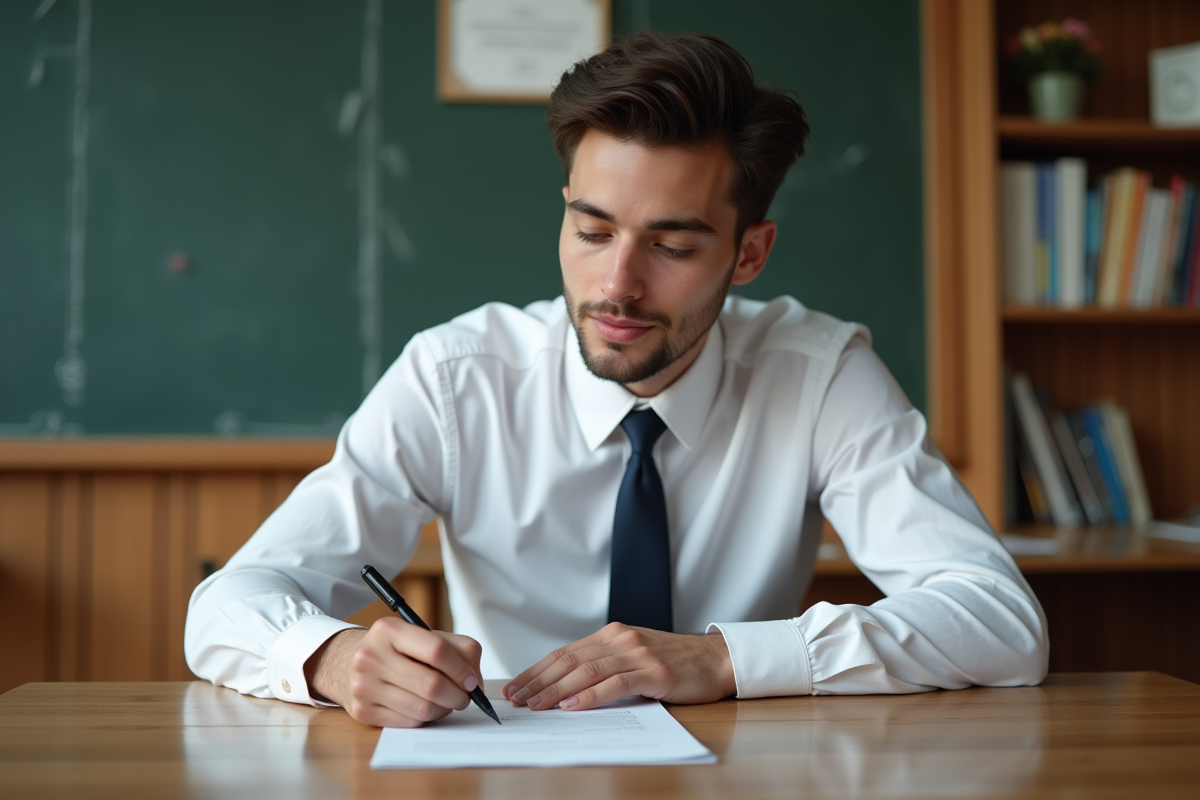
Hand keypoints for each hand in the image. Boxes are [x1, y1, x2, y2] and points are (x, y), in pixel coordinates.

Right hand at [304, 617, 482, 727]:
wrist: (346, 663)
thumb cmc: (395, 649)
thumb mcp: (422, 636)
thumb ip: (457, 649)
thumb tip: (476, 682)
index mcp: (389, 630)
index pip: (436, 650)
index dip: (462, 669)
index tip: (472, 680)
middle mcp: (371, 656)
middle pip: (431, 685)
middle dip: (458, 695)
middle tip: (465, 697)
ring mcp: (364, 686)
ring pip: (423, 708)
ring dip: (444, 709)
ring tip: (445, 701)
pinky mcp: (362, 711)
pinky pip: (409, 722)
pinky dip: (426, 718)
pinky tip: (424, 707)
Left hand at [502, 622, 735, 711]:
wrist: (716, 660)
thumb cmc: (675, 664)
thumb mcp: (635, 657)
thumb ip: (606, 665)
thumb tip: (565, 689)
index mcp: (612, 635)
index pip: (565, 653)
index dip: (537, 671)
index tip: (516, 687)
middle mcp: (621, 639)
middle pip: (570, 661)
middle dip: (539, 681)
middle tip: (517, 699)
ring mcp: (638, 653)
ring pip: (587, 671)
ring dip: (556, 690)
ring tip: (536, 705)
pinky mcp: (654, 671)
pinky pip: (615, 683)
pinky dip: (590, 695)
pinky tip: (572, 705)